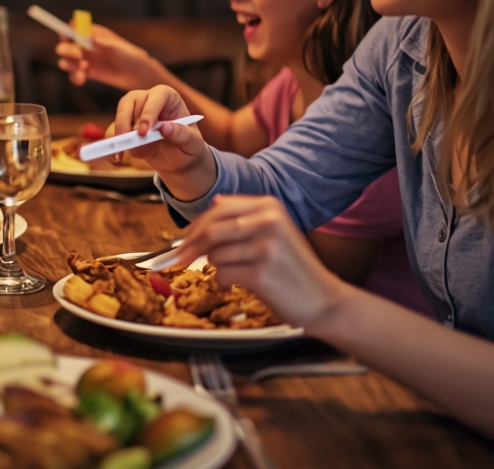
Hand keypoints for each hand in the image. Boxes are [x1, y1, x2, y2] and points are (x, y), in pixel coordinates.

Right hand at [56, 24, 155, 90]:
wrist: (139, 77)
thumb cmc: (133, 58)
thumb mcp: (122, 50)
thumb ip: (107, 44)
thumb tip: (92, 37)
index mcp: (94, 33)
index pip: (74, 26)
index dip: (68, 30)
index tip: (71, 38)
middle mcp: (86, 45)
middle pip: (65, 44)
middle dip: (67, 50)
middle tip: (79, 57)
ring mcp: (85, 59)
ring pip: (66, 60)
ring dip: (70, 66)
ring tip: (83, 71)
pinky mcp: (86, 72)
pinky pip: (73, 74)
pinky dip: (74, 77)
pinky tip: (82, 80)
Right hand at [112, 86, 216, 199]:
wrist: (180, 160)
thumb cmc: (189, 146)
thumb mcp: (193, 143)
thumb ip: (181, 135)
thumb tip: (165, 129)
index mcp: (169, 99)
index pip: (157, 96)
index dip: (149, 111)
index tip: (145, 130)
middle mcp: (150, 102)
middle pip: (130, 101)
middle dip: (125, 119)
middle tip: (126, 138)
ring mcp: (136, 114)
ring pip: (120, 114)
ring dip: (117, 133)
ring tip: (120, 151)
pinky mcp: (128, 128)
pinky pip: (116, 132)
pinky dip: (114, 145)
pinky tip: (117, 157)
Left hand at [172, 195, 350, 330]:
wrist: (324, 299)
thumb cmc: (293, 268)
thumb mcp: (275, 231)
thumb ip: (245, 217)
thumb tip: (213, 204)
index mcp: (269, 206)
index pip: (218, 209)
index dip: (195, 226)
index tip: (183, 239)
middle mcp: (268, 220)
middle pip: (210, 229)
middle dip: (190, 247)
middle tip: (180, 259)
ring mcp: (265, 246)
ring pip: (214, 254)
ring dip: (217, 268)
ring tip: (235, 274)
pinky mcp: (261, 272)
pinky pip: (222, 274)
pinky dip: (223, 282)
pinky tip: (237, 285)